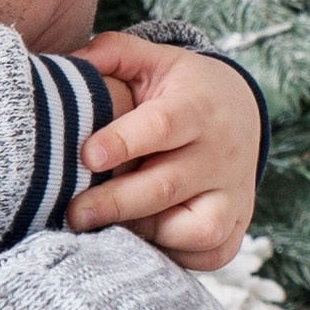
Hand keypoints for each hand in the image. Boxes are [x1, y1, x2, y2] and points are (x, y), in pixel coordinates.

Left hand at [67, 36, 259, 271]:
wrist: (240, 112)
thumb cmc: (180, 89)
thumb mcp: (153, 60)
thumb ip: (112, 53)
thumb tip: (69, 63)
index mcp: (196, 107)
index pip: (162, 126)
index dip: (123, 142)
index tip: (87, 155)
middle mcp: (221, 153)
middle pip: (167, 185)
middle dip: (116, 203)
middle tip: (74, 213)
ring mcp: (233, 194)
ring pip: (196, 229)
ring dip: (147, 233)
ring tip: (111, 227)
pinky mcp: (236, 225)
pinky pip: (210, 253)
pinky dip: (176, 256)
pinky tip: (143, 240)